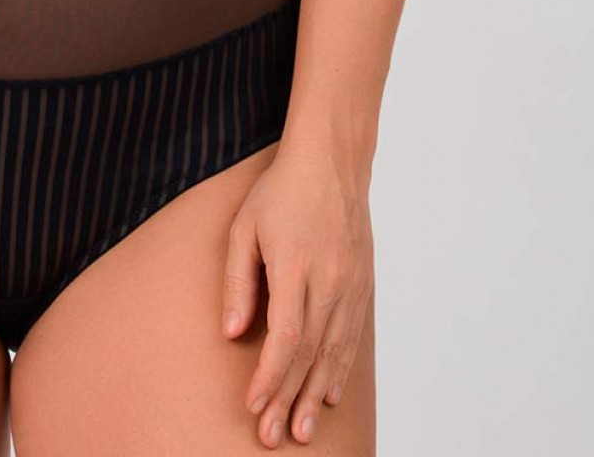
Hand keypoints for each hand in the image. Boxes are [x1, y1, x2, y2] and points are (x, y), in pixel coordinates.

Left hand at [222, 139, 374, 447]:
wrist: (331, 163)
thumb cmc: (280, 191)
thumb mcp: (245, 227)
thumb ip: (239, 281)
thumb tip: (233, 333)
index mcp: (296, 266)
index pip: (285, 337)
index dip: (270, 376)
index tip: (254, 405)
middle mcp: (328, 281)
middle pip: (309, 354)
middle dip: (289, 398)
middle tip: (275, 436)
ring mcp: (350, 285)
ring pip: (333, 352)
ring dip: (315, 394)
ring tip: (302, 429)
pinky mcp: (361, 285)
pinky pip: (351, 337)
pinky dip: (339, 369)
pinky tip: (328, 394)